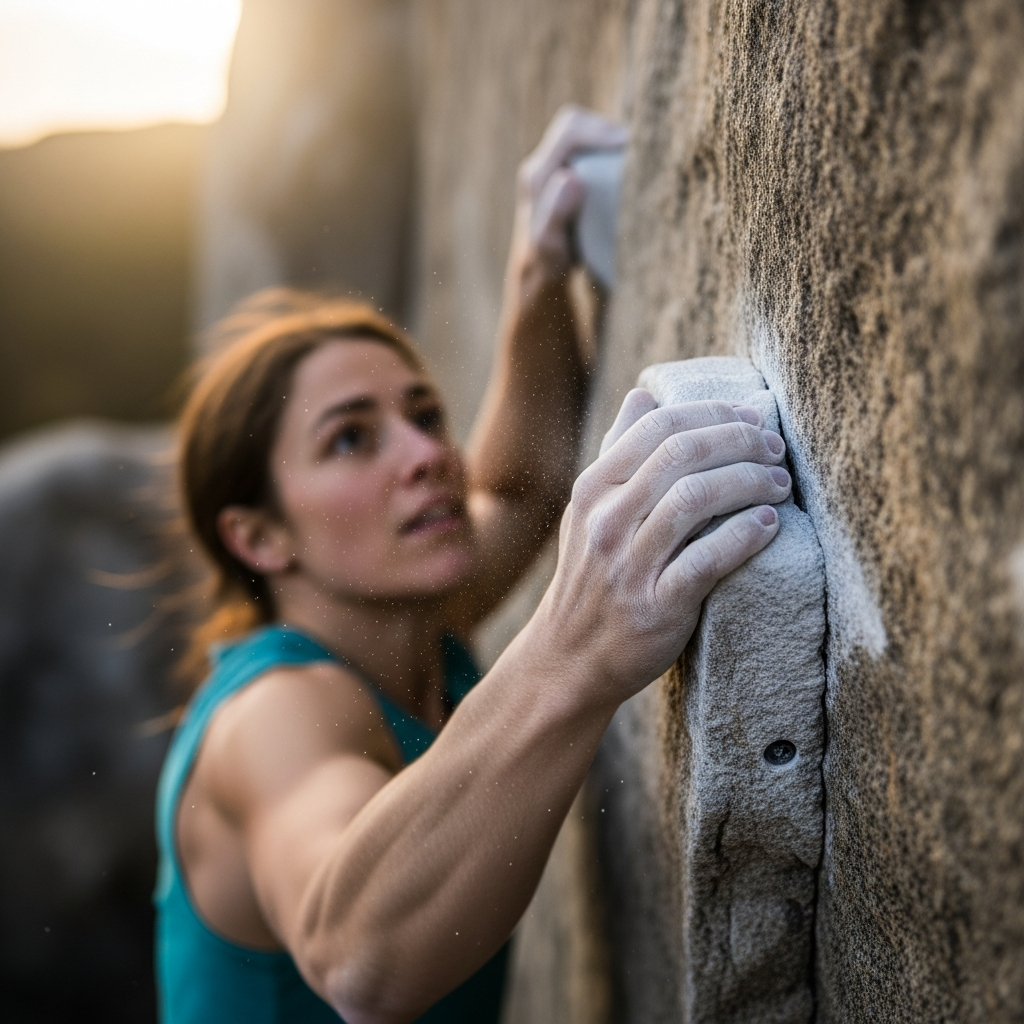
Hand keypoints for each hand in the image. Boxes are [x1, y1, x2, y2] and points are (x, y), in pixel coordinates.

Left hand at [507, 106, 626, 308]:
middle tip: (636, 152)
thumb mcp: (549, 247)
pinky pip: (592, 153)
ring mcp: (557, 169)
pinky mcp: (570, 177)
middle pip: (579, 125)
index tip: (627, 146)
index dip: (600, 131)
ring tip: (636, 161)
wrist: (540, 276)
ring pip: (587, 136)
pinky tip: (628, 174)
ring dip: (611, 144)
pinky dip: (611, 156)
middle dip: (608, 132)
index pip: (570, 130)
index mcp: (538, 174)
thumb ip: (555, 214)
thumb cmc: (546, 265)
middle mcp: (545, 164)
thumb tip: (571, 178)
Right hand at [532, 389, 791, 702]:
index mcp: (593, 488)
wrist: (569, 657)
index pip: (658, 426)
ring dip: (750, 482)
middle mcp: (606, 520)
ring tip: (780, 485)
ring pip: (696, 499)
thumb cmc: (592, 576)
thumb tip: (643, 395)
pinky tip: (769, 524)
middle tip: (775, 450)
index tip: (751, 418)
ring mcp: (628, 564)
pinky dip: (745, 535)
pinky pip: (707, 559)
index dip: (713, 414)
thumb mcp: (588, 510)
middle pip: (681, 454)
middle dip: (740, 442)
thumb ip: (617, 452)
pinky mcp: (655, 606)